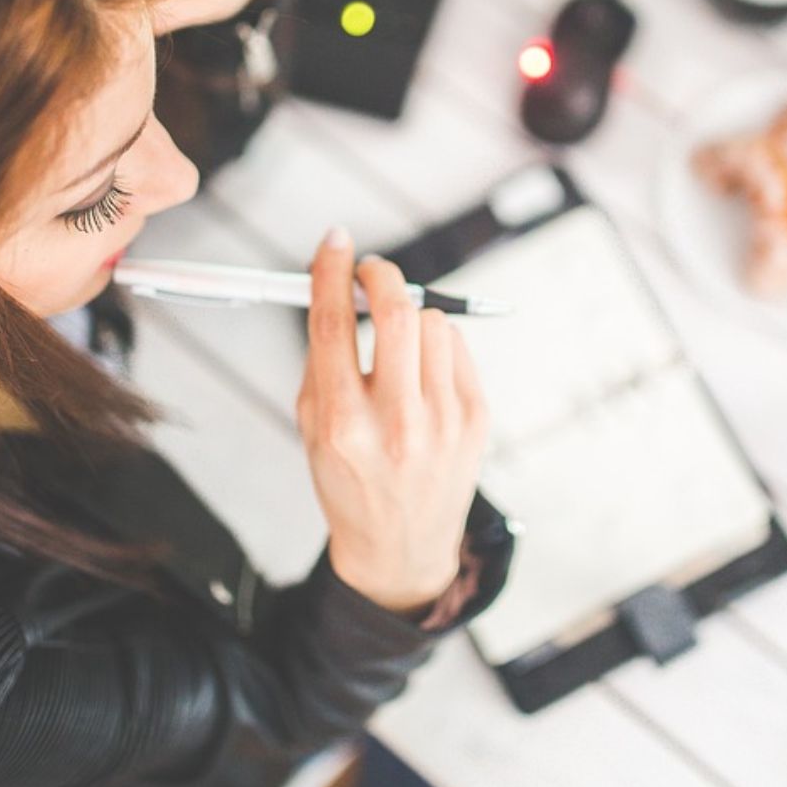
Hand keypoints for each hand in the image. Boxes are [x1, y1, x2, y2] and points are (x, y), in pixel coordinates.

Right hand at [296, 228, 489, 613]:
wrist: (400, 546)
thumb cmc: (349, 480)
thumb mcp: (310, 427)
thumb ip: (321, 357)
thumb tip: (335, 284)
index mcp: (340, 424)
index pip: (333, 324)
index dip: (331, 271)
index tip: (335, 240)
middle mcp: (395, 422)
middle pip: (395, 312)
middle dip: (381, 275)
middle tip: (370, 272)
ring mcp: (442, 421)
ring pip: (432, 322)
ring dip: (409, 317)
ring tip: (397, 345)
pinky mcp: (475, 418)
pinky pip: (457, 347)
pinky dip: (435, 344)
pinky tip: (422, 372)